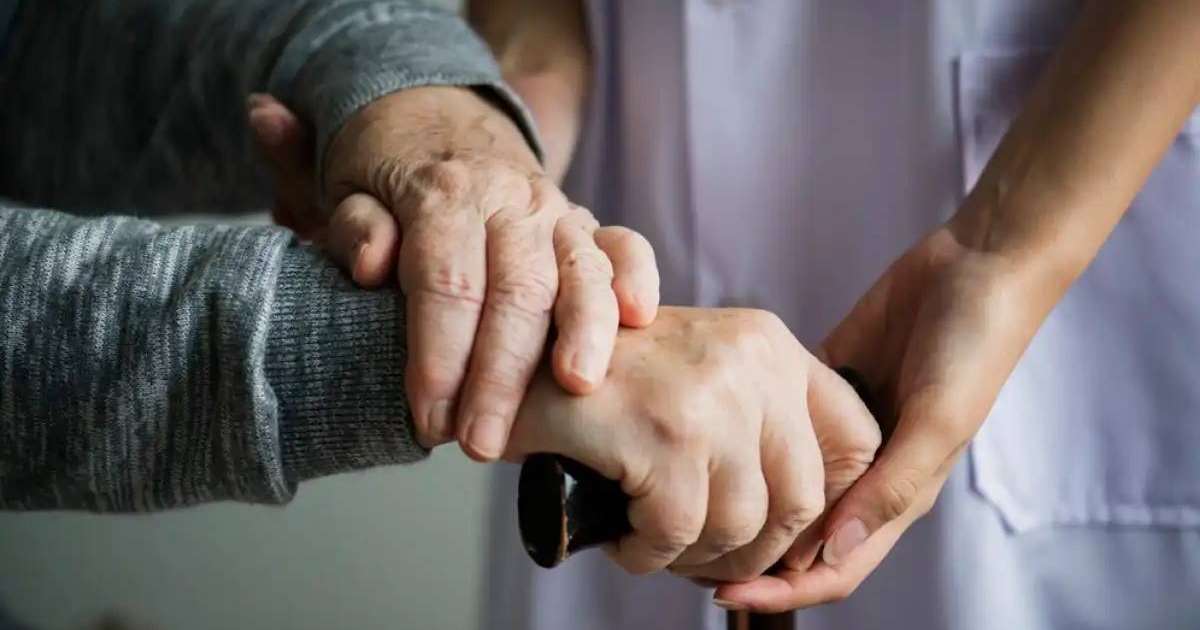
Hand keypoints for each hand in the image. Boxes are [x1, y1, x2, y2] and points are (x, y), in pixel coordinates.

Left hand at [247, 89, 659, 458]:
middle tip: (482, 442)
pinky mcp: (587, 225)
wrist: (436, 118)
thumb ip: (357, 227)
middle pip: (517, 290)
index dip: (440, 357)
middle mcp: (509, 200)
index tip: (430, 419)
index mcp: (445, 194)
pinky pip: (625, 245)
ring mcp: (556, 212)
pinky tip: (639, 318)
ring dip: (583, 332)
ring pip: (580, 271)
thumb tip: (374, 265)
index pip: (447, 283)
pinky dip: (636, 277)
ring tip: (577, 388)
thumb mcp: (348, 188)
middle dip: (503, 373)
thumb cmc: (388, 173)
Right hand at [504, 307, 880, 578]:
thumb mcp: (701, 377)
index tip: (784, 535)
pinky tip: (623, 538)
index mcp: (770, 344)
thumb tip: (814, 524)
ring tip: (653, 542)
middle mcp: (752, 361)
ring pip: (740, 526)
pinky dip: (647, 555)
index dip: (830, 505)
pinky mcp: (663, 433)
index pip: (855, 440)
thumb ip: (762, 423)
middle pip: (801, 501)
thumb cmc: (604, 381)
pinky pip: (676, 534)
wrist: (511, 359)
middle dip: (754, 551)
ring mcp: (710, 396)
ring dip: (693, 556)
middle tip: (704, 558)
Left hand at [714, 224, 1051, 611]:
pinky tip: (711, 434)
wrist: (977, 266)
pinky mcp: (826, 383)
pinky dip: (749, 435)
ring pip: (784, 483)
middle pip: (800, 535)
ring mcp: (842, 428)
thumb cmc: (973, 347)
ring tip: (690, 499)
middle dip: (750, 555)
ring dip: (746, 498)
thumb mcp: (938, 420)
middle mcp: (865, 470)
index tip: (723, 596)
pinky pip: (780, 421)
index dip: (783, 591)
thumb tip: (834, 549)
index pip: (834, 566)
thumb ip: (891, 486)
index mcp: (898, 493)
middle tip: (687, 554)